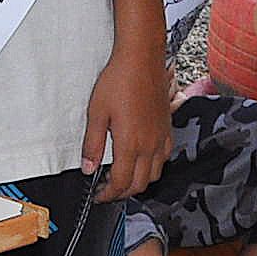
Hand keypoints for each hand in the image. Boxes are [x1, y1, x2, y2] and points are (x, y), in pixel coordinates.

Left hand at [81, 46, 172, 201]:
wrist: (142, 60)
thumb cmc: (118, 82)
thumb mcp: (96, 113)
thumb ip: (92, 144)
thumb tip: (88, 169)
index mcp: (130, 144)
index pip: (120, 183)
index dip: (108, 195)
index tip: (98, 196)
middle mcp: (150, 146)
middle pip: (139, 184)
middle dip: (122, 193)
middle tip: (107, 190)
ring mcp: (161, 138)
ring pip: (155, 174)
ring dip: (138, 182)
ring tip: (122, 176)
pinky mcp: (168, 129)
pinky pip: (164, 158)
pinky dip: (153, 167)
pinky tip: (141, 159)